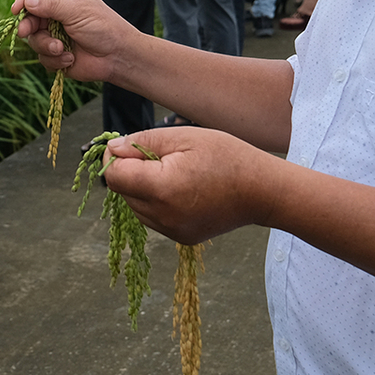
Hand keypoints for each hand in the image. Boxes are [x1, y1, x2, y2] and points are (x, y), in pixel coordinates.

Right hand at [11, 0, 138, 84]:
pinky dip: (55, 60)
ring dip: (46, 46)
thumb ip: (51, 6)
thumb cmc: (103, 28)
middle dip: (28, 27)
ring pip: (35, 41)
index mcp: (64, 0)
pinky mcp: (58, 56)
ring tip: (62, 49)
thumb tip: (28, 2)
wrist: (118, 57)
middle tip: (26, 32)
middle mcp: (57, 18)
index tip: (16, 10)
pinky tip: (70, 59)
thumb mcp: (77, 11)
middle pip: (31, 19)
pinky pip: (44, 58)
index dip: (25, 0)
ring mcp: (56, 37)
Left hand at [102, 126, 280, 243]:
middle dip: (131, 172)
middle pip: (123, 191)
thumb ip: (142, 142)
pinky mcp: (181, 237)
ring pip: (135, 206)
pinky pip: (153, 218)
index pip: (114, 176)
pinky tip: (180, 189)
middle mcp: (163, 215)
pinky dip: (156, 203)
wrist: (262, 191)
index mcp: (162, 188)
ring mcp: (172, 230)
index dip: (117, 158)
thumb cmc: (226, 156)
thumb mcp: (183, 137)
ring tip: (173, 172)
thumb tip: (112, 150)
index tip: (131, 146)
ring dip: (142, 188)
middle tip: (159, 156)